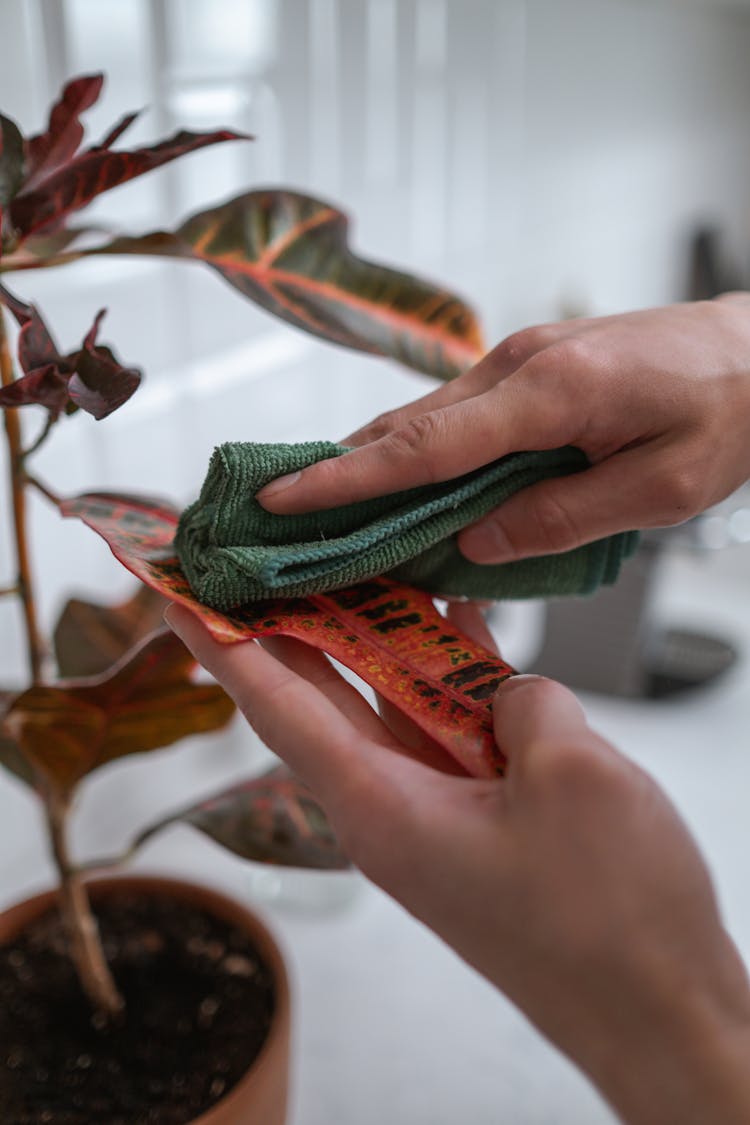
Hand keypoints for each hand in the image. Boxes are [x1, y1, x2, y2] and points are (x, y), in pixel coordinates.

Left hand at [166, 601, 749, 1123]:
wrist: (658, 1010)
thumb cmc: (610, 919)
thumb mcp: (572, 777)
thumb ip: (521, 701)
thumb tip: (503, 690)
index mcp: (381, 807)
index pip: (276, 709)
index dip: (220, 648)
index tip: (172, 598)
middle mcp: (389, 810)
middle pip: (321, 699)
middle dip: (290, 624)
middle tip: (270, 557)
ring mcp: (433, 816)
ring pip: (386, 708)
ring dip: (381, 641)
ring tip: (369, 564)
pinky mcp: (475, 821)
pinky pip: (444, 731)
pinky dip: (448, 677)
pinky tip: (460, 623)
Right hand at [257, 295, 749, 562]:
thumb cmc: (730, 411)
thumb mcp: (664, 486)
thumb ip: (565, 516)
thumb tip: (476, 543)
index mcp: (550, 392)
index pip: (427, 446)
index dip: (348, 478)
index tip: (283, 497)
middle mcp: (519, 366)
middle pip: (407, 428)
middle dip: (338, 473)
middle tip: (276, 516)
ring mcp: (520, 361)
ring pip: (426, 419)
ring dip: (372, 463)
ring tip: (321, 510)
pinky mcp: (529, 369)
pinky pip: (456, 417)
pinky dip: (417, 453)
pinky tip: (399, 487)